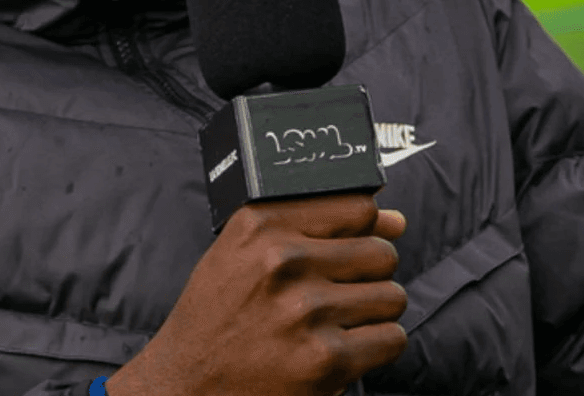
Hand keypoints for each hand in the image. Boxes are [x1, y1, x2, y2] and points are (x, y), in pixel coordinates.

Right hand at [105, 194, 406, 395]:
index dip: (370, 224)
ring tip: (341, 319)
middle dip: (372, 272)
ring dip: (375, 311)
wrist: (188, 383)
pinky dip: (376, 346)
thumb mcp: (243, 249)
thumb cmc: (219, 313)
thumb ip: (312, 225)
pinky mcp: (325, 360)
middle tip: (344, 289)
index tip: (367, 236)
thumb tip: (395, 221)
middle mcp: (283, 261)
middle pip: (380, 251)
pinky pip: (391, 339)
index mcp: (261, 225)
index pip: (355, 205)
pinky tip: (344, 347)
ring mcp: (306, 310)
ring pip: (391, 296)